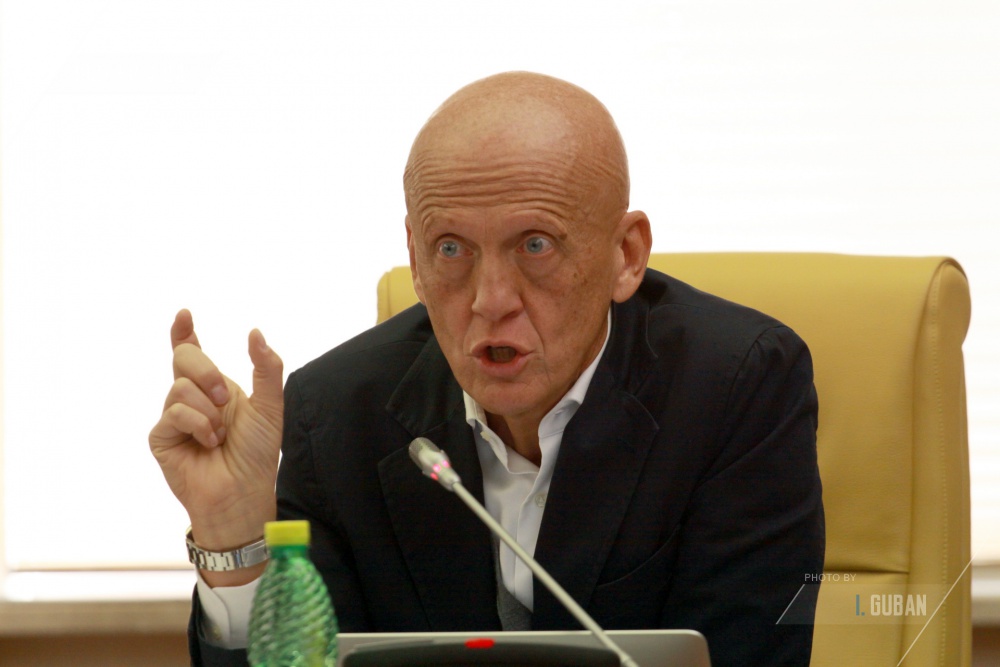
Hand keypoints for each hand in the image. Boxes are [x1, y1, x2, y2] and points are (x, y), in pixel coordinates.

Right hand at [149, 309, 282, 583]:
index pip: (191, 352)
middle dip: (206, 371)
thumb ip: (267, 368)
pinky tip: (208, 443)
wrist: (244, 490)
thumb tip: (254, 332)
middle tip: (226, 399)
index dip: (183, 331)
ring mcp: (174, 417)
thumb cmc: (257, 453)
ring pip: (180, 387)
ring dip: (209, 410)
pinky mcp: (161, 437)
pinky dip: (198, 425)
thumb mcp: (270, 406)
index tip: (184, 313)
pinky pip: (174, 413)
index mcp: (214, 388)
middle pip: (184, 358)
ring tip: (220, 435)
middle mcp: (191, 398)